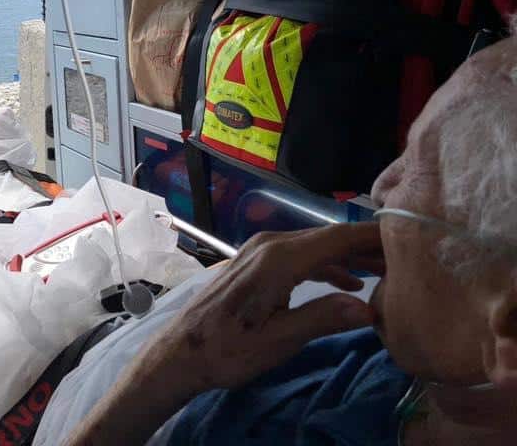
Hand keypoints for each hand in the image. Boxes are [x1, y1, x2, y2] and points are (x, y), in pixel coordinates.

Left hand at [64, 223, 383, 445]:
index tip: (409, 240)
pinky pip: (299, 255)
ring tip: (387, 274)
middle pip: (328, 238)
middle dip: (368, 248)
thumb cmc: (228, 349)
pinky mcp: (254, 262)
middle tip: (408, 262)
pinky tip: (348, 283)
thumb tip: (369, 307)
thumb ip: (323, 318)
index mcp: (278, 259)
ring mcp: (259, 251)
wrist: (181, 351)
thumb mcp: (279, 340)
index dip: (373, 238)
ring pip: (315, 246)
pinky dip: (326, 265)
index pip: (336, 238)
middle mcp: (269, 245)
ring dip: (349, 258)